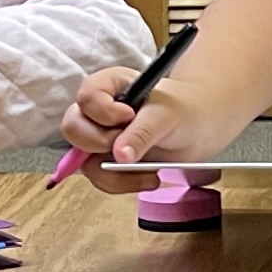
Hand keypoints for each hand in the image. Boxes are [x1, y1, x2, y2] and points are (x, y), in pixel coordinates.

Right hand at [57, 71, 225, 193]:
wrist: (198, 129)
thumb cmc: (182, 111)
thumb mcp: (165, 117)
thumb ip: (142, 133)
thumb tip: (119, 156)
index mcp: (110, 87)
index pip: (86, 96)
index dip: (102, 111)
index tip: (127, 116)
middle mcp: (98, 113)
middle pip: (73, 129)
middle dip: (100, 144)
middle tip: (129, 148)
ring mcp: (100, 138)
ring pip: (83, 161)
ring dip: (114, 173)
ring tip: (149, 172)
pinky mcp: (107, 162)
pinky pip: (100, 179)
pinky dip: (122, 184)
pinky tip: (149, 179)